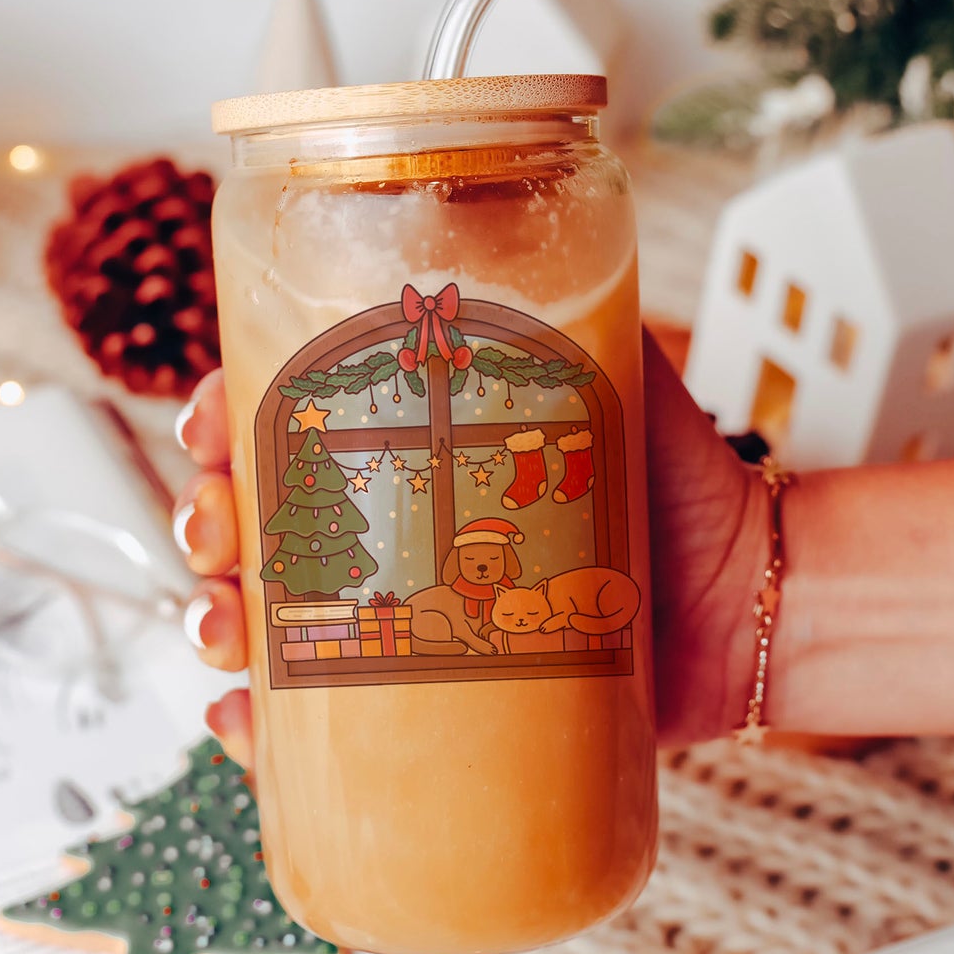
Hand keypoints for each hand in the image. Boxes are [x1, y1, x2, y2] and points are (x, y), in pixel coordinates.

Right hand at [173, 331, 761, 767]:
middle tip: (217, 531)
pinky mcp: (428, 695)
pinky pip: (324, 721)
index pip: (289, 417)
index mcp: (414, 444)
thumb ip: (562, 303)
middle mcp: (396, 528)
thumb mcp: (612, 374)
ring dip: (216, 620)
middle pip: (258, 520)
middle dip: (203, 520)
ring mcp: (405, 615)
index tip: (208, 423)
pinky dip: (265, 725)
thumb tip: (504, 228)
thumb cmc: (681, 487)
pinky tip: (245, 721)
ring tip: (225, 628)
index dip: (221, 417)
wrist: (749, 605)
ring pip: (271, 619)